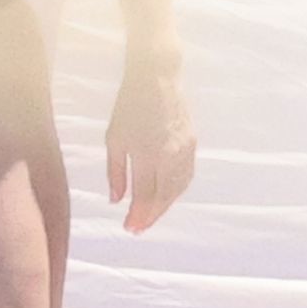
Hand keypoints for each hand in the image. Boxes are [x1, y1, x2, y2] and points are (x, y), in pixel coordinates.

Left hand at [105, 57, 195, 233]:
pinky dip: (176, 190)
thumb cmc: (129, 106)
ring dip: (165, 206)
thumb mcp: (114, 139)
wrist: (157, 79)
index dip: (138, 215)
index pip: (145, 195)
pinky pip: (186, 175)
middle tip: (138, 228)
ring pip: (178, 189)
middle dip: (151, 215)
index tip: (129, 227)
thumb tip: (116, 200)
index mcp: (148, 154)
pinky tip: (166, 196)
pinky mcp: (192, 144)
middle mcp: (170, 155)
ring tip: (150, 215)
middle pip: (164, 197)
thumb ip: (116, 172)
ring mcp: (185, 150)